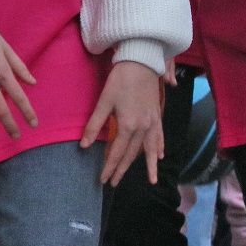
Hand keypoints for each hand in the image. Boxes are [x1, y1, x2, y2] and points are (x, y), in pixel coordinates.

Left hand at [84, 60, 164, 184]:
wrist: (141, 63)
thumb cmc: (119, 80)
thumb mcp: (103, 101)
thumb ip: (95, 125)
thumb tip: (84, 145)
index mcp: (127, 125)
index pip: (116, 152)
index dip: (109, 167)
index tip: (103, 179)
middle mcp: (143, 128)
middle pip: (132, 154)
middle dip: (122, 169)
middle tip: (114, 182)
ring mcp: (153, 123)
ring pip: (149, 149)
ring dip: (148, 165)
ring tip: (151, 180)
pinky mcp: (158, 116)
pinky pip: (159, 137)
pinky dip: (159, 148)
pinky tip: (160, 156)